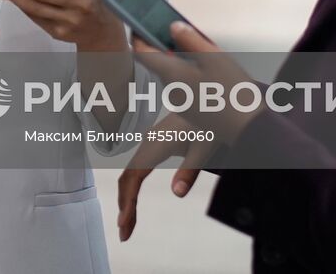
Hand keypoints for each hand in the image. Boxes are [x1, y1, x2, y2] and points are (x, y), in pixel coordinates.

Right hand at [117, 110, 215, 240]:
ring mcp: (149, 143)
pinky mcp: (153, 145)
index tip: (124, 222)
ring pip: (130, 173)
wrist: (211, 104)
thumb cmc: (208, 125)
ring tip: (127, 223)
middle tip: (124, 232)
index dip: (127, 200)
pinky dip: (132, 187)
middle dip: (124, 205)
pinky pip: (137, 168)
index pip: (135, 176)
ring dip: (126, 198)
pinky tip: (132, 200)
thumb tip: (177, 193)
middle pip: (128, 177)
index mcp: (156, 144)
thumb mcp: (204, 149)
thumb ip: (189, 171)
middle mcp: (147, 143)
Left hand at [132, 21, 256, 144]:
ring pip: (172, 76)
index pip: (142, 53)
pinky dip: (187, 76)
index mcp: (170, 74)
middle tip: (182, 34)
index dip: (138, 37)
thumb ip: (190, 39)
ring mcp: (179, 103)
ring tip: (201, 52)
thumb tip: (172, 26)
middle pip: (159, 64)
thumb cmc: (231, 90)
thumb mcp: (213, 56)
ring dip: (179, 62)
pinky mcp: (190, 111)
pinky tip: (208, 74)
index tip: (141, 24)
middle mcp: (169, 90)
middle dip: (165, 47)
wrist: (248, 128)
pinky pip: (182, 88)